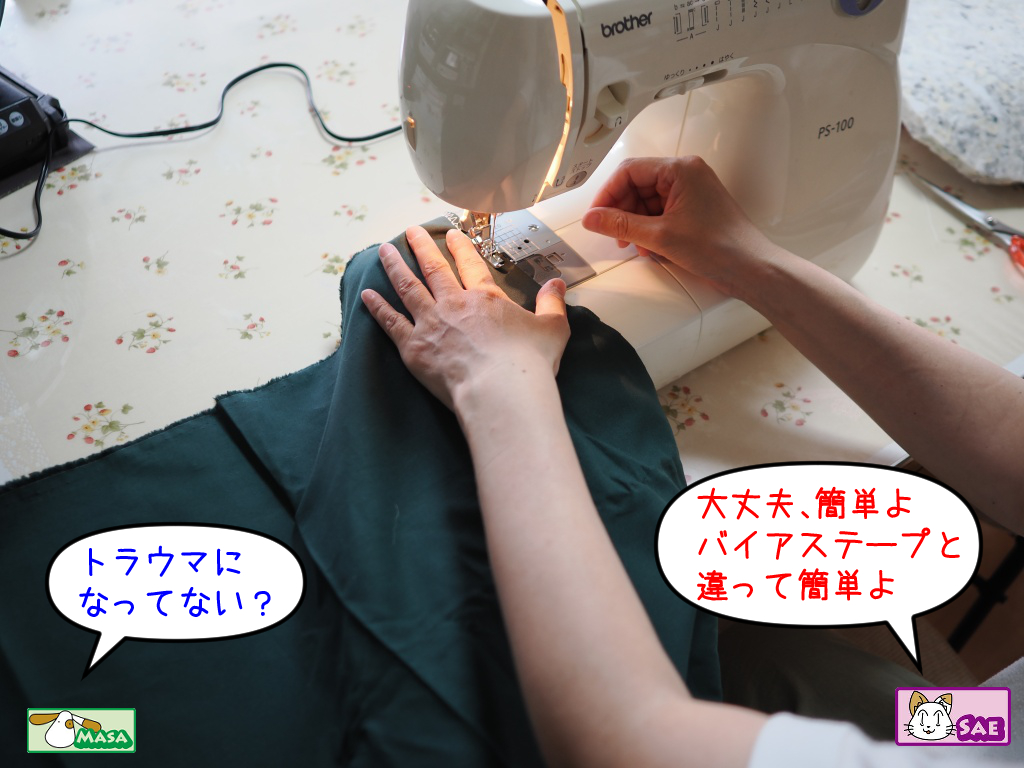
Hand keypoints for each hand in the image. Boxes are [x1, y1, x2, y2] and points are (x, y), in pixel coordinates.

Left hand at [361, 226, 569, 410]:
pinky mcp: (414, 348)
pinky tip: (366, 295)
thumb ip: (552, 304)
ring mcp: (431, 324)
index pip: (471, 265)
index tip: (450, 234)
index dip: (461, 248)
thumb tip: (557, 284)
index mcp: (486, 299)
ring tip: (383, 251)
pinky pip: (391, 322)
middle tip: (410, 232)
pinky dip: (378, 308)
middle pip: (433, 270)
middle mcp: (454, 304)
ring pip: (407, 288)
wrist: (501, 390)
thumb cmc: (528, 363)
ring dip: (394, 267)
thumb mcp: (552, 329)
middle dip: (421, 247)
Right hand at [581, 156, 779, 298]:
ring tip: (637, 246)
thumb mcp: (660, 236)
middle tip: (615, 235)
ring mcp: (691, 192)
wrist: (750, 268)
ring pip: (647, 202)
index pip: (629, 171)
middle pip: (637, 186)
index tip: (597, 217)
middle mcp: (686, 175)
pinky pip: (661, 213)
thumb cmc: (721, 247)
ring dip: (636, 225)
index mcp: (680, 170)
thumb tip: (593, 218)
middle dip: (622, 212)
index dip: (608, 195)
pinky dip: (650, 230)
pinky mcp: (693, 209)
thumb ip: (620, 225)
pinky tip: (651, 248)